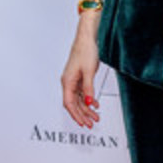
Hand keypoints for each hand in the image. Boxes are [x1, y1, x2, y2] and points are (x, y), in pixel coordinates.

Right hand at [61, 13, 100, 128]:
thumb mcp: (89, 72)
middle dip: (82, 115)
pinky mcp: (80, 77)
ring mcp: (74, 80)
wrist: (87, 39)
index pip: (69, 103)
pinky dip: (88, 99)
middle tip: (91, 124)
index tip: (82, 123)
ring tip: (95, 116)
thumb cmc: (85, 51)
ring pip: (79, 99)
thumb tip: (87, 103)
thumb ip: (88, 89)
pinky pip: (82, 92)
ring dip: (87, 108)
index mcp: (67, 81)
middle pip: (74, 103)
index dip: (76, 115)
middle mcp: (69, 82)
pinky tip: (95, 104)